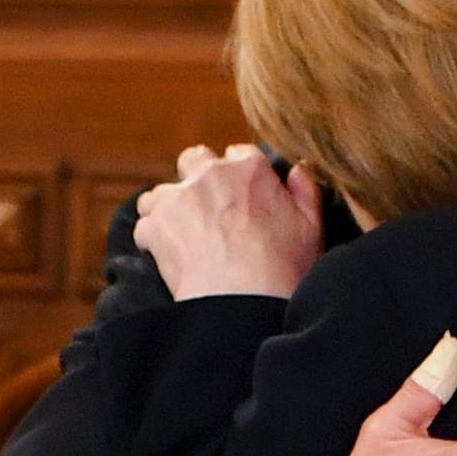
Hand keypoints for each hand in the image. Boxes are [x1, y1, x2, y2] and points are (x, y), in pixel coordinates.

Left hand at [133, 144, 321, 301]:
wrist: (244, 302)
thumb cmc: (283, 268)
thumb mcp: (311, 226)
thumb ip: (305, 190)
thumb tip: (297, 170)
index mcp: (249, 169)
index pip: (239, 153)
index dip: (239, 174)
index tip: (240, 193)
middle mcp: (210, 174)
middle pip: (194, 159)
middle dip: (197, 177)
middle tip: (207, 207)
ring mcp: (178, 198)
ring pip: (161, 192)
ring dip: (169, 208)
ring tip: (183, 235)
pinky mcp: (155, 225)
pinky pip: (145, 225)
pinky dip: (153, 239)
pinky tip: (168, 256)